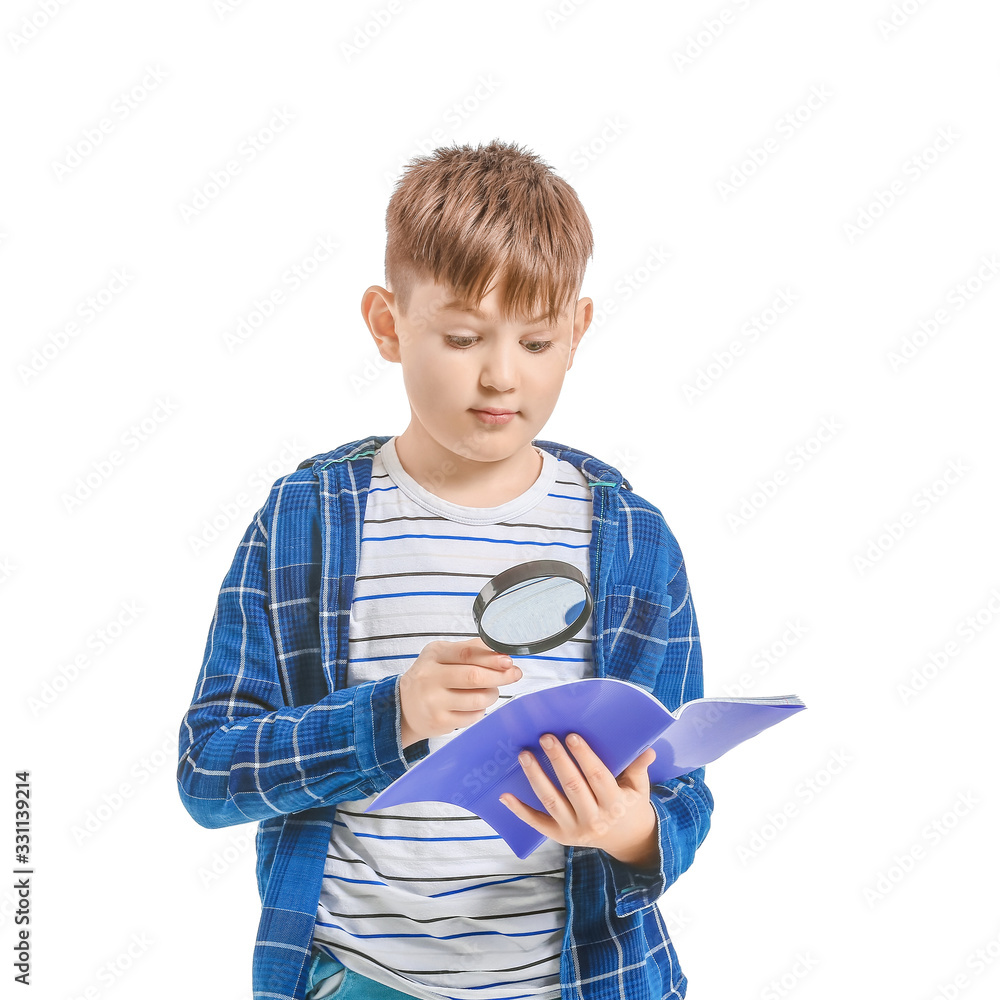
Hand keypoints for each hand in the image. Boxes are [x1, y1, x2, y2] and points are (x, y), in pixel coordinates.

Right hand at [399, 639, 521, 746]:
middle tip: (514, 674)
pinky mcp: (440, 722)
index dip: (491, 657)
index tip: (508, 660)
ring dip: (492, 694)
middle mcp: (430, 677)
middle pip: (474, 677)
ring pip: (478, 699)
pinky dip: (481, 709)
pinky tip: (475, 704)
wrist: (403, 707)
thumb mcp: (442, 655)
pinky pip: (473, 716)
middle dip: (500, 676)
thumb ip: (470, 649)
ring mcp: (434, 702)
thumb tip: (500, 651)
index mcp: (434, 655)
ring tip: (490, 690)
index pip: (467, 653)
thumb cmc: (429, 677)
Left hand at [499, 733, 657, 864]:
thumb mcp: (639, 788)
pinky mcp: (560, 836)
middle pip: (572, 786)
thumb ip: (638, 768)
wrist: (627, 840)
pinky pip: (537, 822)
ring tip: (524, 755)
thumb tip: (647, 749)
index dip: (584, 756)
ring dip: (536, 777)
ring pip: (551, 801)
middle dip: (557, 760)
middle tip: (545, 737)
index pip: (598, 776)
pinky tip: (505, 796)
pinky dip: (520, 810)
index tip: (571, 735)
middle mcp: (594, 819)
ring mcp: (575, 830)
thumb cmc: (630, 805)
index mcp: (615, 804)